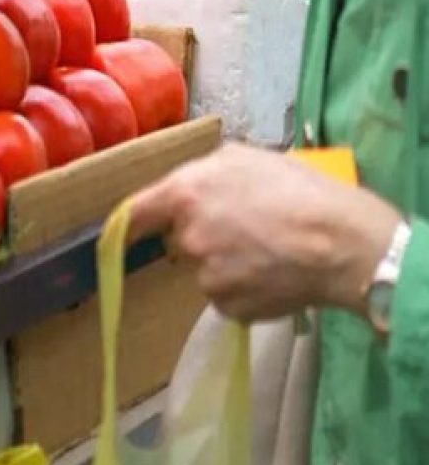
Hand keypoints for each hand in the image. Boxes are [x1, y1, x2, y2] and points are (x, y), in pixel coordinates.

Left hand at [130, 143, 401, 321]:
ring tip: (268, 251)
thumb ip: (206, 170)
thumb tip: (191, 182)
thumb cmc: (300, 192)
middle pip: (177, 242)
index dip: (128, 222)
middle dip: (200, 236)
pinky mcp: (228, 306)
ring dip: (225, 264)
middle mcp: (187, 237)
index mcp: (185, 194)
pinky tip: (273, 275)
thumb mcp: (247, 158)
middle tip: (243, 228)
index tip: (121, 230)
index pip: (134, 213)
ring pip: (204, 270)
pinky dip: (244, 290)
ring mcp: (206, 276)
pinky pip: (227, 297)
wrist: (344, 244)